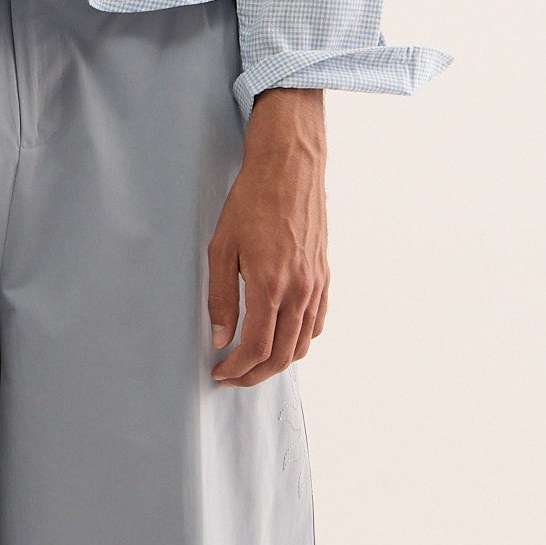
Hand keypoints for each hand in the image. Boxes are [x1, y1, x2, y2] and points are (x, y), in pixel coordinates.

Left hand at [207, 87, 328, 386]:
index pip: (257, 347)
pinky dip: (299, 340)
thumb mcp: (221, 248)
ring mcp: (316, 284)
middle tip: (233, 376)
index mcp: (271, 285)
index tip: (220, 372)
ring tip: (253, 361)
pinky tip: (281, 337)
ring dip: (278, 361)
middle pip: (282, 355)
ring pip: (303, 344)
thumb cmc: (251, 202)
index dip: (237, 368)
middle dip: (255, 374)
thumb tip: (221, 338)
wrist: (290, 168)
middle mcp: (300, 290)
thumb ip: (220, 298)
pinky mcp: (324, 276)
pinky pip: (317, 322)